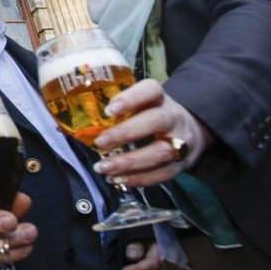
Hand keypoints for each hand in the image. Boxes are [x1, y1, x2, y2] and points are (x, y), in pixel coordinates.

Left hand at [93, 79, 211, 187]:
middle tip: (100, 142)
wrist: (191, 131)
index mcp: (160, 98)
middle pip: (155, 121)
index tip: (109, 109)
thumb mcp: (142, 104)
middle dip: (125, 133)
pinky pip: (162, 174)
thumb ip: (119, 108)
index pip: (151, 90)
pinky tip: (118, 179)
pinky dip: (138, 179)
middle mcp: (173, 117)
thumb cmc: (153, 115)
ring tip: (103, 167)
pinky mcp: (181, 165)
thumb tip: (78, 119)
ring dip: (128, 162)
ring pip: (159, 152)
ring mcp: (181, 142)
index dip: (131, 98)